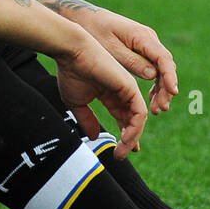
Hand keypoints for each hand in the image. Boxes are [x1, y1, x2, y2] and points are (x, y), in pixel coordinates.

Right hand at [54, 37, 147, 158]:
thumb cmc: (71, 73)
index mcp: (111, 94)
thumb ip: (86, 119)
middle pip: (133, 120)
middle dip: (130, 140)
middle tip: (121, 155)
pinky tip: (127, 140)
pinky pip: (139, 114)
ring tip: (123, 151)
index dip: (125, 135)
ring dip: (133, 138)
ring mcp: (128, 90)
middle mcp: (123, 92)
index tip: (121, 151)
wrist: (71, 53)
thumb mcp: (77, 103)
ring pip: (138, 119)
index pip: (124, 117)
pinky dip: (135, 129)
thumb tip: (94, 137)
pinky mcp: (130, 88)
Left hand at [72, 9, 178, 117]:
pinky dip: (154, 84)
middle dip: (165, 89)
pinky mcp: (141, 50)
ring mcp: (146, 45)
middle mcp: (149, 39)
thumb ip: (131, 61)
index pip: (163, 58)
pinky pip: (153, 68)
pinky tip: (151, 98)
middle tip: (160, 109)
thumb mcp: (110, 48)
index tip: (173, 92)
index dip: (169, 76)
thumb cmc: (94, 30)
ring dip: (161, 90)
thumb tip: (153, 75)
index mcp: (142, 36)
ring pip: (161, 69)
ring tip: (156, 109)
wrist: (84, 17)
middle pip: (165, 66)